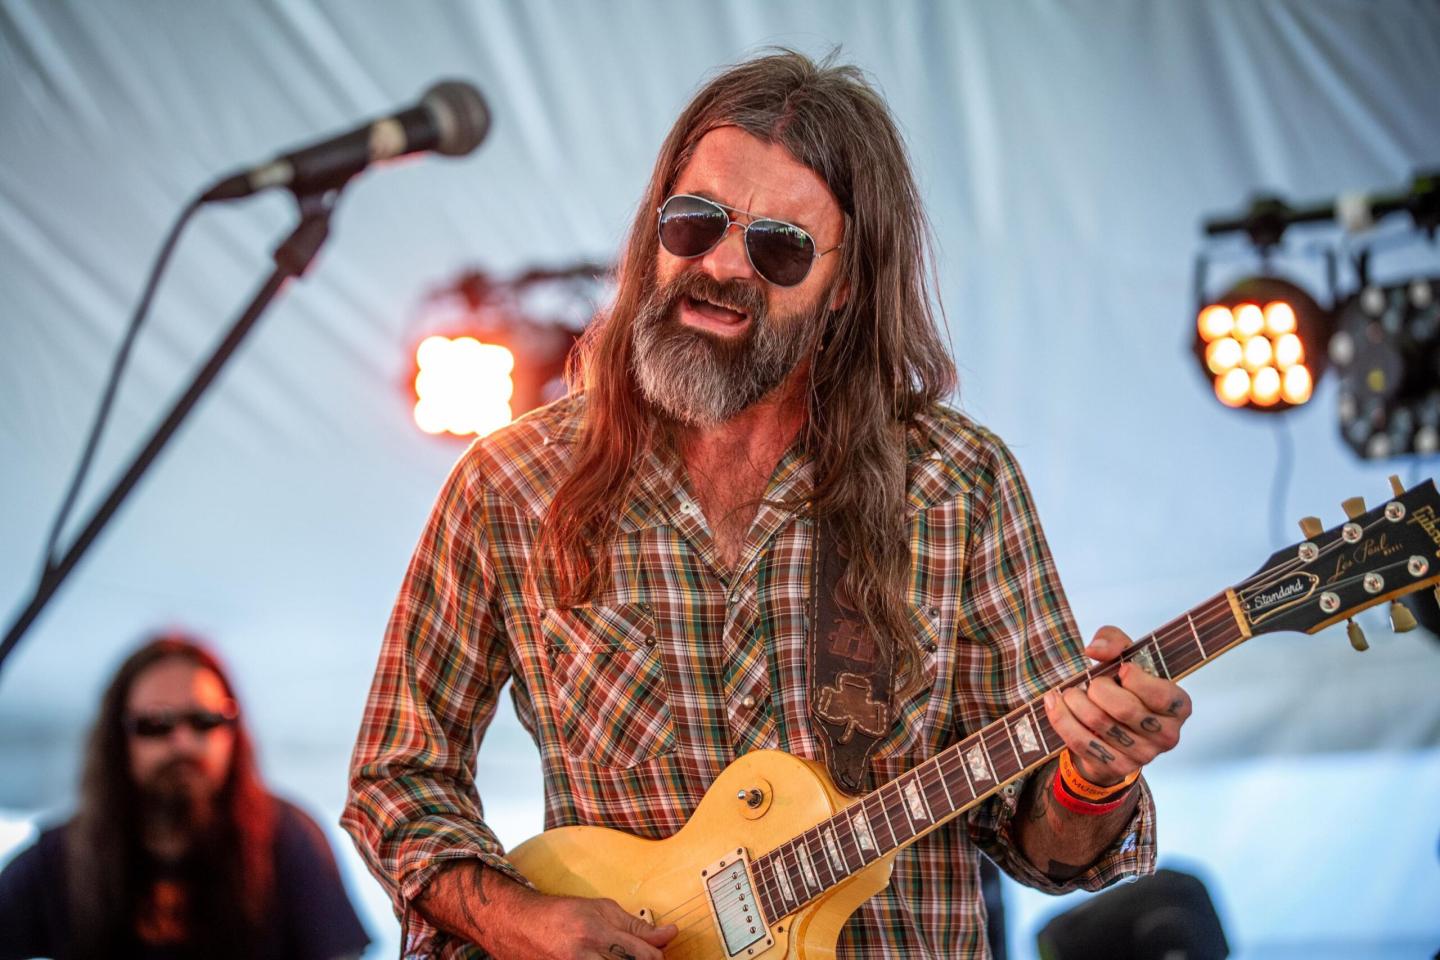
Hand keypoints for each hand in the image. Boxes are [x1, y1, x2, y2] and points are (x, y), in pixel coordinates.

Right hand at [508, 893, 677, 959]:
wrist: (522, 925)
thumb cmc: (562, 914)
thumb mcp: (602, 909)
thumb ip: (636, 925)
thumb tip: (668, 934)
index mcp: (596, 933)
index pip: (643, 955)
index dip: (659, 956)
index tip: (661, 951)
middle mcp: (584, 957)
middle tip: (643, 957)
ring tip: (624, 957)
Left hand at [1042, 625, 1191, 787]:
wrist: (1111, 727)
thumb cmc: (1124, 685)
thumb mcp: (1124, 655)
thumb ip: (1114, 641)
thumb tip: (1095, 650)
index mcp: (1179, 706)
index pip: (1158, 694)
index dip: (1132, 677)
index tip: (1120, 670)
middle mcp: (1168, 735)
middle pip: (1124, 708)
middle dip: (1098, 688)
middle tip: (1091, 683)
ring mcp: (1143, 756)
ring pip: (1099, 723)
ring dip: (1075, 701)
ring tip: (1070, 692)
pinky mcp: (1116, 768)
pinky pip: (1081, 742)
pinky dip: (1061, 718)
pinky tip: (1054, 703)